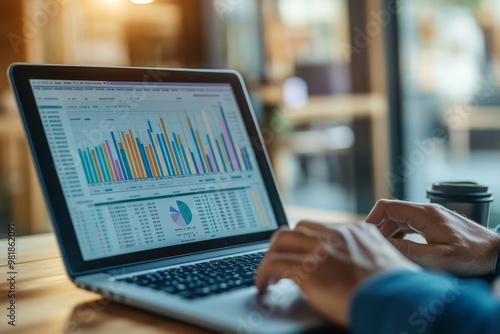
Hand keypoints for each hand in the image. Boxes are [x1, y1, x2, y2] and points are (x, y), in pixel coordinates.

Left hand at [255, 221, 417, 325]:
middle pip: (297, 228)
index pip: (320, 227)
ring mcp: (322, 250)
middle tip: (278, 260)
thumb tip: (353, 271)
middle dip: (284, 244)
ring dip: (271, 256)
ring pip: (281, 240)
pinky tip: (264, 285)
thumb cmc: (399, 291)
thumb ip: (365, 258)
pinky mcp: (310, 270)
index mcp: (356, 232)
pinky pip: (274, 265)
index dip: (304, 240)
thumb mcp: (386, 264)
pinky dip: (263, 273)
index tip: (298, 251)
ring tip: (268, 273)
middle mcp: (337, 235)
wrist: (402, 302)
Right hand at [366, 199, 499, 275]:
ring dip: (390, 233)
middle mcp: (425, 210)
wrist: (497, 252)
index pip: (387, 206)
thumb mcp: (438, 258)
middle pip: (391, 213)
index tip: (364, 235)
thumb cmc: (471, 255)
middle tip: (373, 248)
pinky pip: (410, 225)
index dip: (371, 219)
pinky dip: (401, 235)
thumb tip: (382, 245)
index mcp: (423, 214)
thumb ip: (408, 250)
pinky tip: (401, 249)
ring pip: (400, 219)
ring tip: (385, 251)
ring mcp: (431, 216)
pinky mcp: (436, 223)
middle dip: (379, 229)